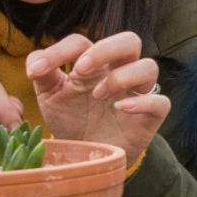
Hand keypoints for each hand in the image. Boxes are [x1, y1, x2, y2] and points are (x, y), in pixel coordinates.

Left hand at [26, 30, 170, 167]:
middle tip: (80, 70)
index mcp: (94, 63)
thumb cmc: (71, 120)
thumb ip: (42, 74)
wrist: (85, 156)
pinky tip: (121, 109)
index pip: (82, 42)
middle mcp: (119, 72)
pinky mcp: (149, 117)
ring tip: (98, 95)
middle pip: (129, 40)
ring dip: (122, 76)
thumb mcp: (49, 96)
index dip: (60, 51)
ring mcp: (136, 93)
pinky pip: (161, 102)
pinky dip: (143, 103)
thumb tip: (35, 64)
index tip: (36, 72)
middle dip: (105, 49)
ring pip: (149, 67)